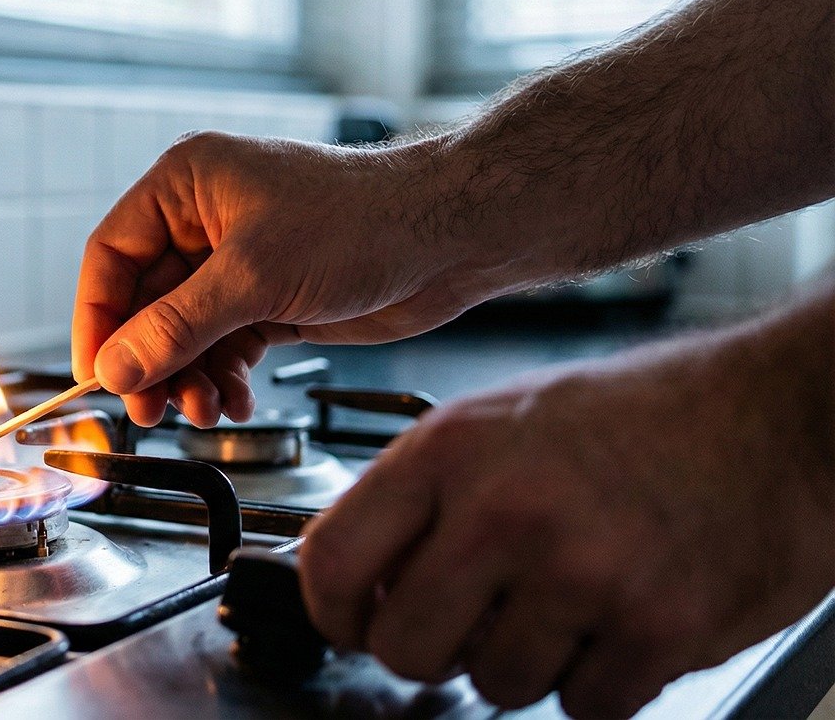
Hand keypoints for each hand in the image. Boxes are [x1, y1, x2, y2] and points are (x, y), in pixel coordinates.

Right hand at [74, 131, 487, 425]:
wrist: (450, 238)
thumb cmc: (362, 222)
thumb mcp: (254, 278)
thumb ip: (176, 328)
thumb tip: (115, 369)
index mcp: (185, 185)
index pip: (112, 254)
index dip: (98, 318)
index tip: (96, 375)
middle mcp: (204, 219)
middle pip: (145, 302)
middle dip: (150, 360)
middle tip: (148, 410)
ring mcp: (238, 261)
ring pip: (184, 331)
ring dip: (188, 377)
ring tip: (205, 411)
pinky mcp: (271, 297)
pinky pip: (224, 345)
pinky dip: (224, 378)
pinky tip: (237, 402)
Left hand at [298, 303, 834, 717]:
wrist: (773, 416)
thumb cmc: (639, 416)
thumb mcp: (499, 421)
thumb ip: (424, 496)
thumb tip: (358, 577)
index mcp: (450, 451)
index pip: (333, 561)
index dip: (334, 612)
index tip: (353, 623)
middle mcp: (505, 510)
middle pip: (405, 647)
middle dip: (431, 650)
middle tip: (472, 621)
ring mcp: (581, 573)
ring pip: (494, 684)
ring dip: (525, 662)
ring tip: (568, 600)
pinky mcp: (655, 629)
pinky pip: (583, 708)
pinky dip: (598, 682)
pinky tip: (619, 620)